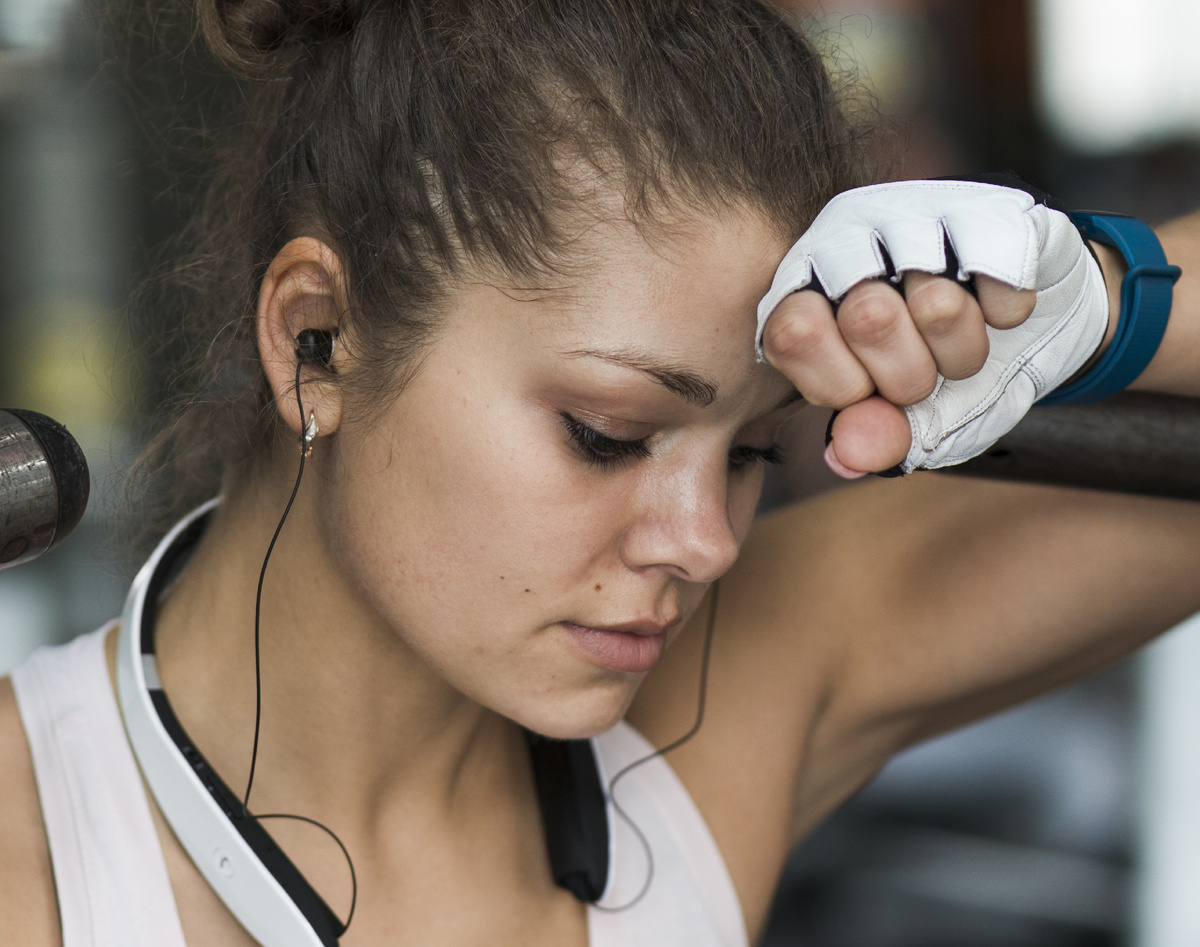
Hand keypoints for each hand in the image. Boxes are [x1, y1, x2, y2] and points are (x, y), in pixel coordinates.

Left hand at [756, 180, 1111, 475]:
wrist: (1039, 327)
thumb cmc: (953, 378)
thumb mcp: (913, 425)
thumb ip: (876, 440)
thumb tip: (845, 455)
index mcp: (804, 294)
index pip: (793, 332)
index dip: (845, 381)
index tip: (868, 389)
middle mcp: (844, 240)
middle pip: (867, 317)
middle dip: (914, 373)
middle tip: (925, 371)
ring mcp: (911, 210)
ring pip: (937, 302)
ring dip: (965, 347)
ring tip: (962, 336)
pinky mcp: (982, 201)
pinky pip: (999, 278)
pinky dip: (1009, 313)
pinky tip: (998, 306)